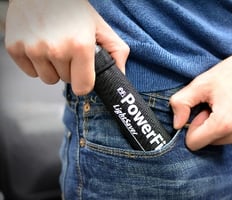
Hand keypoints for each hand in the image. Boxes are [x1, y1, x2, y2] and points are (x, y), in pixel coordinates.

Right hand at [5, 0, 128, 94]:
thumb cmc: (72, 8)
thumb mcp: (100, 27)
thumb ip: (116, 51)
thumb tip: (120, 74)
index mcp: (80, 46)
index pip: (83, 87)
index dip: (85, 82)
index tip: (84, 75)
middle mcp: (56, 50)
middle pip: (65, 81)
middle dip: (69, 69)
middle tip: (68, 49)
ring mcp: (33, 49)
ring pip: (48, 78)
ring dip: (53, 68)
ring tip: (55, 46)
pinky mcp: (15, 48)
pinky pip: (30, 72)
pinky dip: (36, 63)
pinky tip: (41, 46)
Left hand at [170, 31, 231, 150]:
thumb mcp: (200, 83)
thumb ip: (181, 103)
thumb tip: (177, 124)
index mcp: (223, 123)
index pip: (194, 143)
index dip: (194, 127)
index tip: (203, 111)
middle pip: (210, 142)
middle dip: (209, 126)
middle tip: (217, 105)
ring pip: (225, 141)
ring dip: (223, 127)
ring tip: (231, 106)